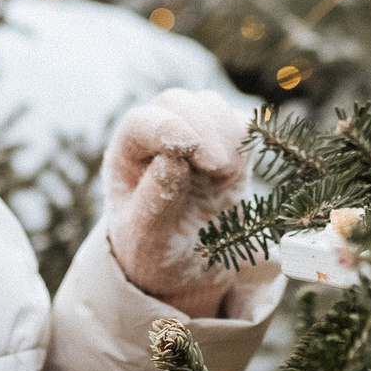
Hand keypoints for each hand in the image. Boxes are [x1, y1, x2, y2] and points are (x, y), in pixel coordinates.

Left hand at [104, 89, 250, 318]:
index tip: (192, 151)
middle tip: (220, 168)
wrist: (182, 267)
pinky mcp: (225, 145)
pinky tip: (238, 172)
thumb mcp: (147, 238)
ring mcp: (193, 135)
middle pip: (177, 102)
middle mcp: (156, 136)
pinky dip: (245, 140)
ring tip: (227, 176)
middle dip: (202, 127)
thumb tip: (173, 158)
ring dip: (225, 132)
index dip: (167, 129)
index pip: (141, 122)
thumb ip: (156, 200)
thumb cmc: (153, 252)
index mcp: (125, 155)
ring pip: (210, 106)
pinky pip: (238, 124)